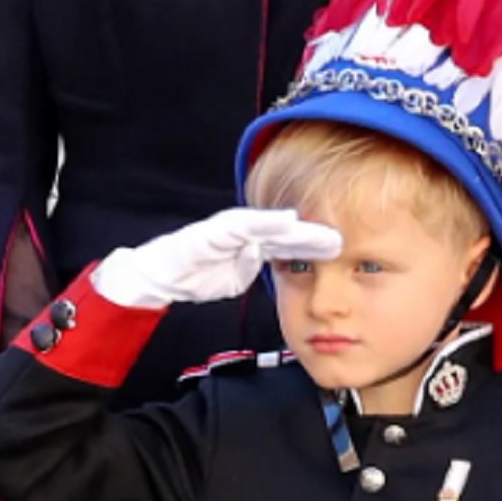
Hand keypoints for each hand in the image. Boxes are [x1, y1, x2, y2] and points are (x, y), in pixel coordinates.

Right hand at [92, 208, 342, 308]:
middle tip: (346, 239)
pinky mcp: (212, 231)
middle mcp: (244, 231)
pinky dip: (265, 222)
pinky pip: (242, 225)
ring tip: (325, 232)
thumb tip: (276, 268)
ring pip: (270, 225)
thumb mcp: (234, 277)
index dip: (316, 246)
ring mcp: (228, 229)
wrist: (155, 276)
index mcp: (251, 243)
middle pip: (286, 231)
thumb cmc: (192, 275)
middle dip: (316, 235)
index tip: (345, 252)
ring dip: (298, 228)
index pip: (289, 244)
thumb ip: (255, 268)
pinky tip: (287, 222)